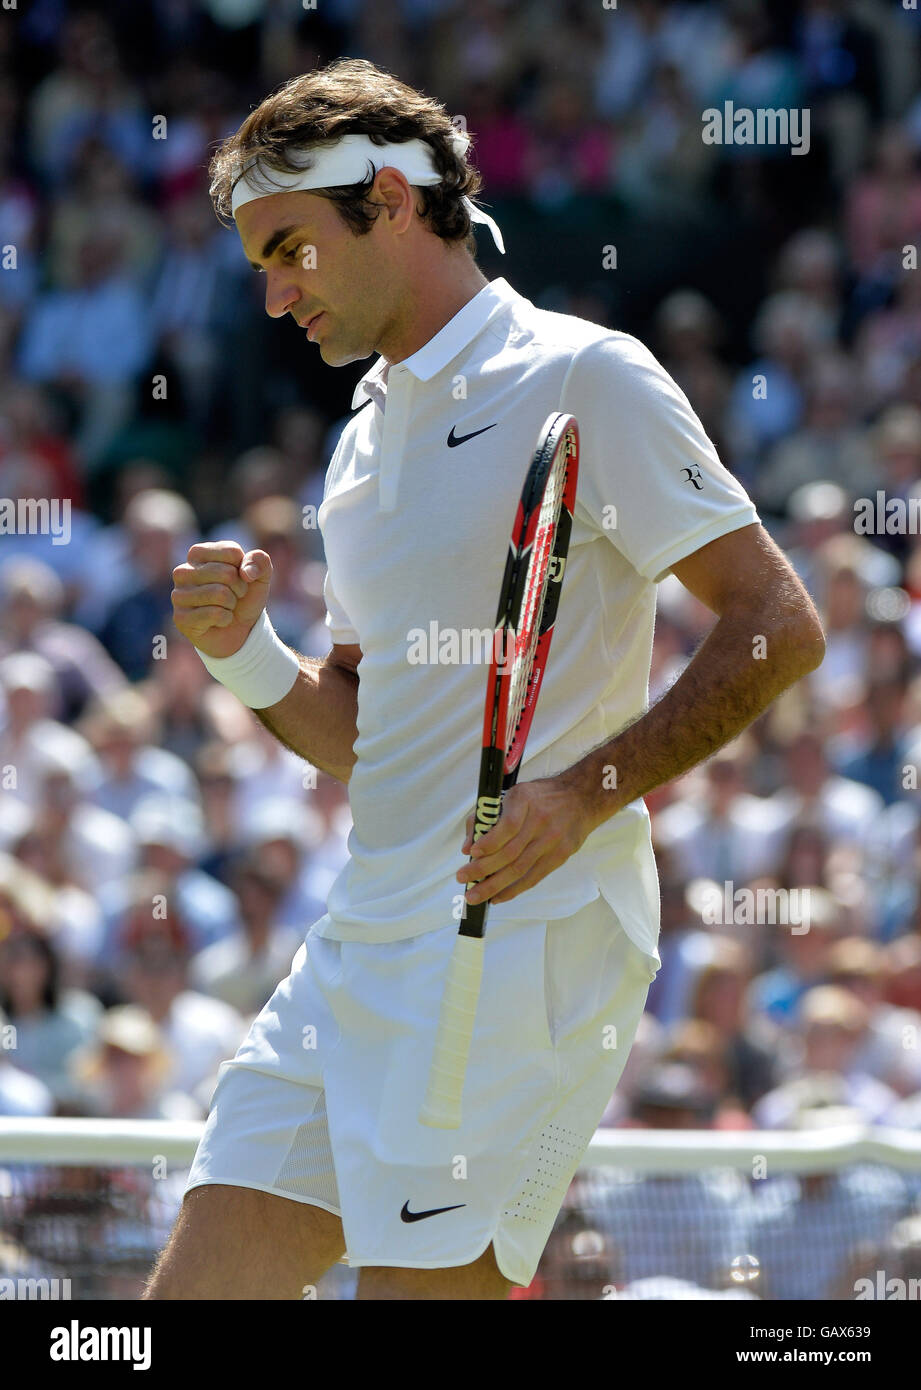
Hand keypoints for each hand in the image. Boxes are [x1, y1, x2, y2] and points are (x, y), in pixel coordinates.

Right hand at [171, 542, 272, 658]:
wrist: (240, 631)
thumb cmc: (244, 598)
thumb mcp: (260, 576)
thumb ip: (260, 561)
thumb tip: (246, 571)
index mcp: (198, 553)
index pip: (231, 552)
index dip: (244, 569)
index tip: (240, 579)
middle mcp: (183, 571)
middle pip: (226, 573)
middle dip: (240, 589)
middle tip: (235, 597)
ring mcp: (178, 595)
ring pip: (219, 593)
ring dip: (232, 604)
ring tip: (226, 607)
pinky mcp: (180, 618)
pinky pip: (214, 614)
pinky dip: (226, 619)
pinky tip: (219, 621)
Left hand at [456, 774, 591, 906]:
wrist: (581, 798)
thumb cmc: (540, 797)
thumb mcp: (514, 795)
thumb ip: (487, 818)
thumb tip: (467, 847)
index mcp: (525, 800)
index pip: (508, 825)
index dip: (489, 842)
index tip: (471, 853)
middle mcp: (540, 820)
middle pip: (510, 852)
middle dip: (483, 869)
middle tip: (463, 880)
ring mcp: (552, 840)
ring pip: (520, 869)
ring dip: (495, 886)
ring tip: (475, 896)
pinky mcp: (560, 855)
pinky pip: (534, 877)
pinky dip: (514, 889)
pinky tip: (498, 897)